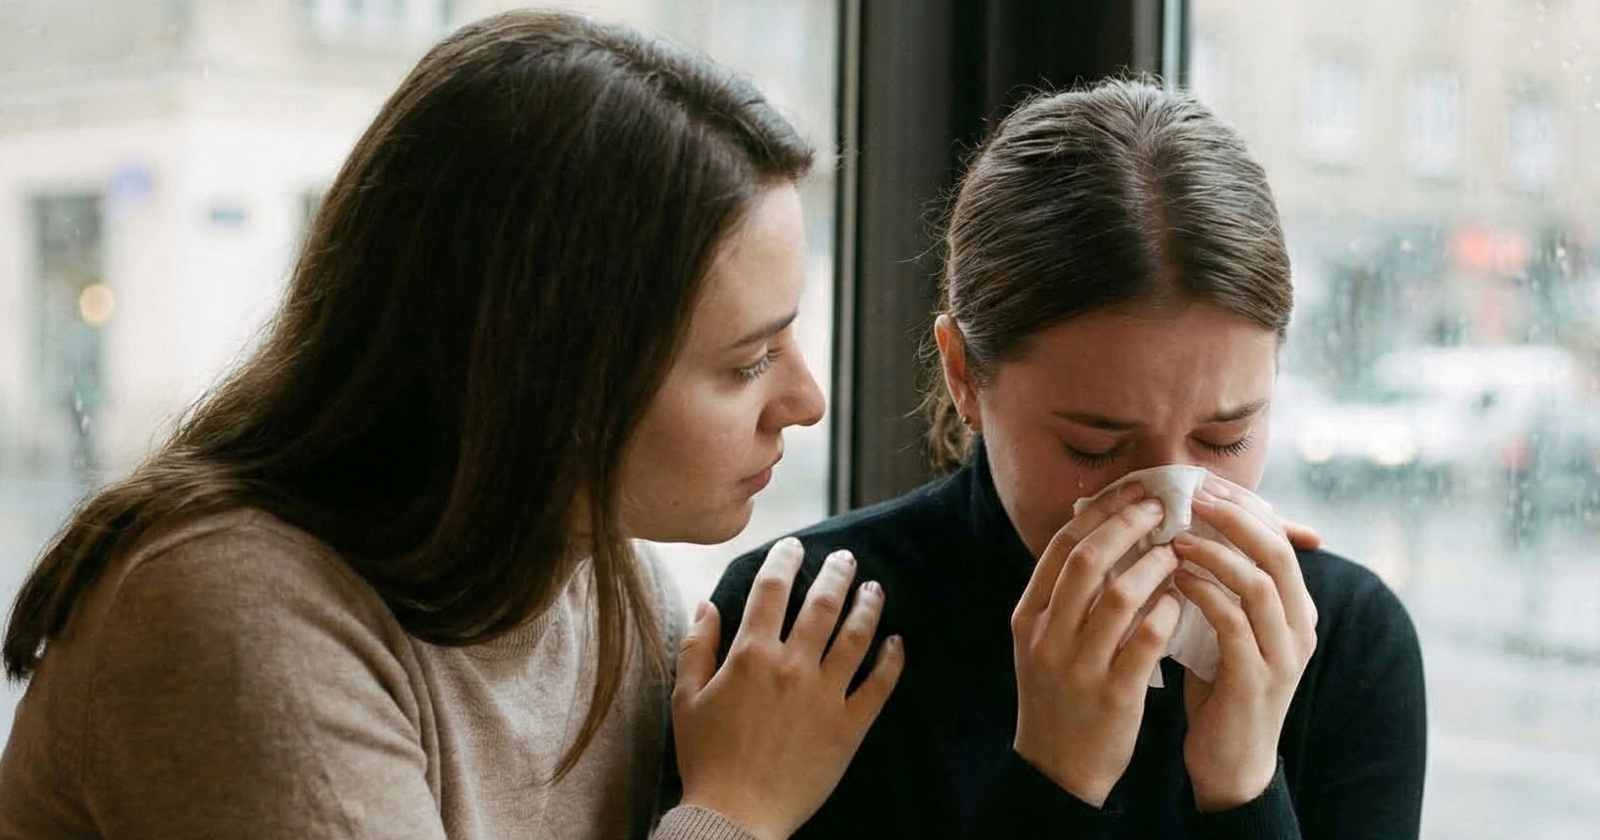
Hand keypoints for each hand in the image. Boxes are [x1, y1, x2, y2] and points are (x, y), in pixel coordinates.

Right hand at [673, 538, 903, 839]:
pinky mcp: (848, 727)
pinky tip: (897, 642)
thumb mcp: (686, 698)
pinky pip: (878, 685)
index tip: (794, 546)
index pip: (771, 590)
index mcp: (751, 655)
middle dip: (836, 573)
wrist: (735, 816)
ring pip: (856, 636)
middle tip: (847, 558)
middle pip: (821, 604)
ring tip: (875, 589)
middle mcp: (793, 666)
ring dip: (868, 606)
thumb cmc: (706, 758)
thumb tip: (707, 603)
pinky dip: (891, 660)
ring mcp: (825, 696)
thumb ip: (697, 646)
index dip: (784, 561)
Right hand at [1010, 482, 1183, 807]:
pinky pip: (1147, 641)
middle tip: (1161, 507)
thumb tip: (1103, 536)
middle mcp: (1049, 636)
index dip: (1100, 512)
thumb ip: (1065, 596)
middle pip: (1088, 561)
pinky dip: (1168, 614)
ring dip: (1155, 567)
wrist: (1057, 767)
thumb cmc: (1058, 695)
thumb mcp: (1043, 642)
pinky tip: (1182, 602)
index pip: (1062, 547)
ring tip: (1177, 554)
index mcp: (1030, 616)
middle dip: (1127, 525)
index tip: (1133, 490)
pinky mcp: (1113, 694)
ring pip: (1121, 596)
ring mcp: (1079, 666)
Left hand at [1172, 477, 1317, 811]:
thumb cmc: (1220, 685)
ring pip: (1259, 585)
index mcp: (1295, 608)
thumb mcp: (1225, 626)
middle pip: (1277, 553)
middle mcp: (1299, 627)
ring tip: (1175, 537)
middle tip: (1191, 496)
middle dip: (1235, 519)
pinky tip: (1174, 580)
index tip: (1201, 483)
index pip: (1279, 539)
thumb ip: (1220, 584)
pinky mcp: (1256, 680)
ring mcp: (1282, 655)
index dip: (1244, 508)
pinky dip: (1204, 596)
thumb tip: (1185, 526)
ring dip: (1215, 555)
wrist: (1231, 760)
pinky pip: (1233, 625)